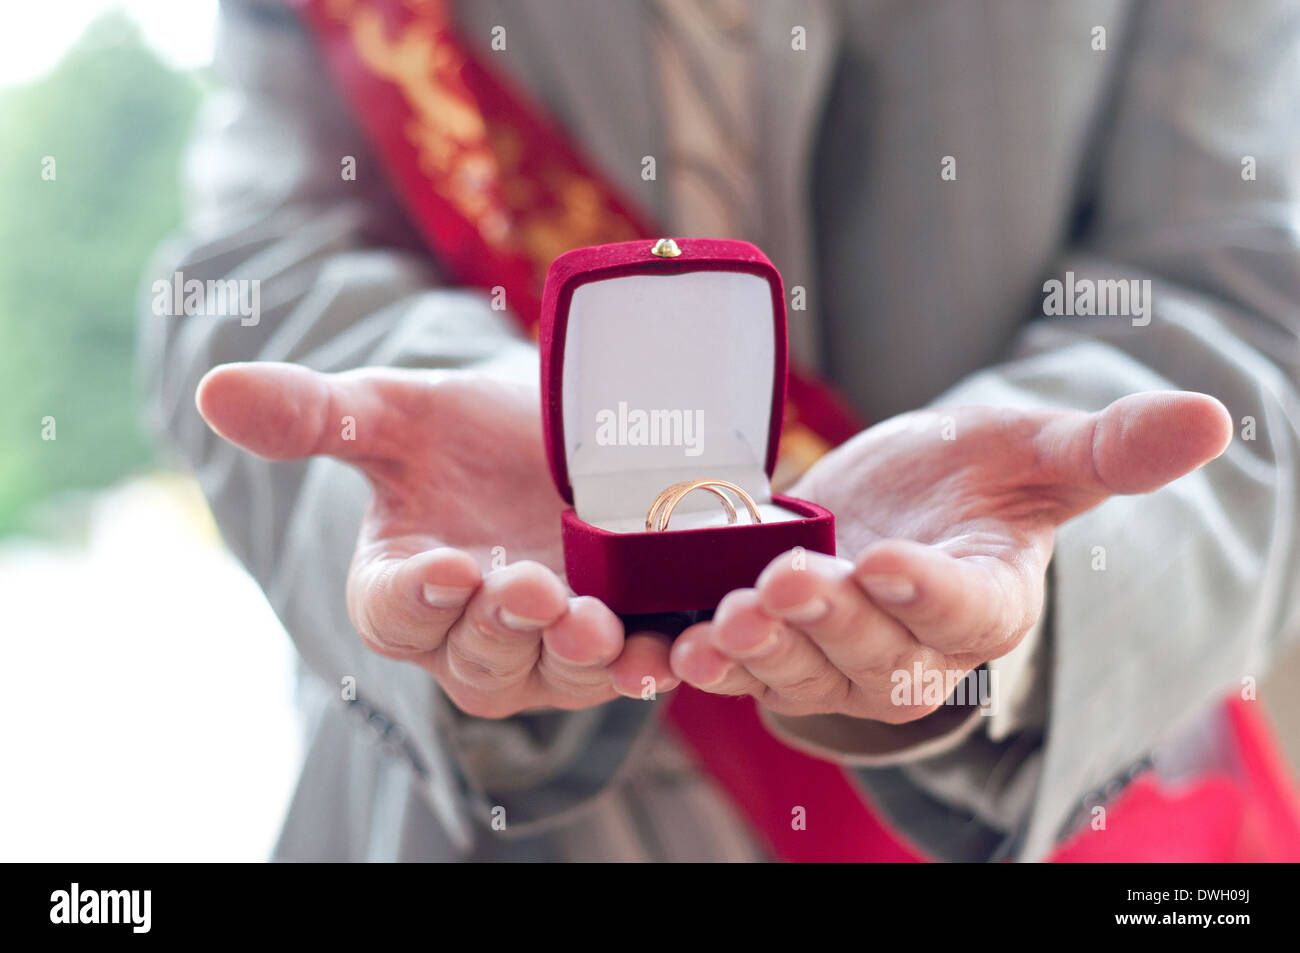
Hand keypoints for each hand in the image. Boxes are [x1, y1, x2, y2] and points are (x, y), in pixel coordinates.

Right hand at [196, 362, 675, 717]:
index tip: (445, 566)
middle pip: (475, 655)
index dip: (415, 595)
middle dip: (500, 625)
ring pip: (549, 673)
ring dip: (571, 655)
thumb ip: (314, 415)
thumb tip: (213, 391)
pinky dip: (643, 664)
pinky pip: (624, 669)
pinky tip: (665, 651)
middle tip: (526, 586)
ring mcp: (540, 648)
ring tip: (591, 622)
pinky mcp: (608, 644)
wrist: (549, 432)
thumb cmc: (457, 430)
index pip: (392, 610)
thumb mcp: (390, 411)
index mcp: (399, 585)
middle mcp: (465, 633)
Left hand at [669, 392, 1231, 721]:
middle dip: (828, 618)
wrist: (898, 505)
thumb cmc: (976, 481)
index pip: (966, 610)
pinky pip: (742, 669)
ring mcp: (838, 661)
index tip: (894, 563)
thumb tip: (1213, 418)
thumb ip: (1108, 449)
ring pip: (799, 668)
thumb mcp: (1037, 453)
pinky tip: (669, 649)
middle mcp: (912, 650)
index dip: (930, 593)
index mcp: (985, 603)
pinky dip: (705, 663)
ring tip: (724, 618)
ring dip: (761, 648)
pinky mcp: (778, 651)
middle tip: (788, 582)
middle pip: (870, 648)